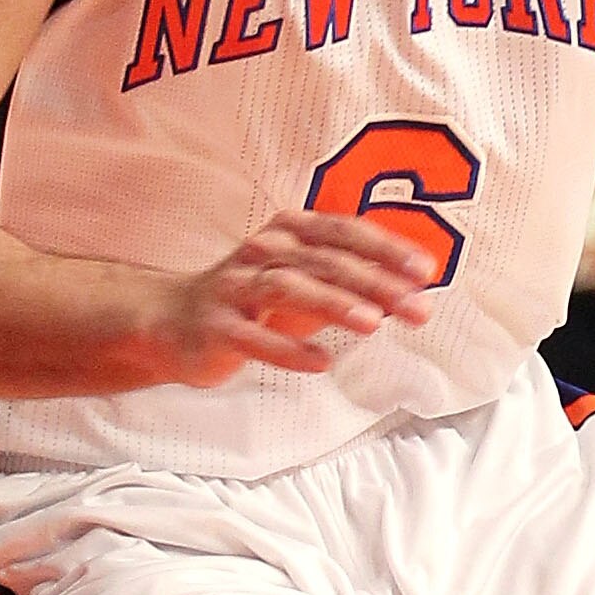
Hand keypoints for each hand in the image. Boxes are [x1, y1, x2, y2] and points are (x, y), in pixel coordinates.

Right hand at [143, 208, 440, 389]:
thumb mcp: (304, 282)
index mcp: (289, 232)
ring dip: (334, 304)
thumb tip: (413, 292)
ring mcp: (235, 287)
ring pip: (289, 288)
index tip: (424, 271)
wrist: (170, 320)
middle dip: (375, 284)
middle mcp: (262, 251)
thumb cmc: (251, 300)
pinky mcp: (216, 326)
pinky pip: (253, 338)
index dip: (385, 249)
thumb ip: (351, 283)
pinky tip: (321, 362)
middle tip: (417, 307)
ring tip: (373, 324)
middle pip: (325, 262)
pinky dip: (288, 349)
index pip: (343, 232)